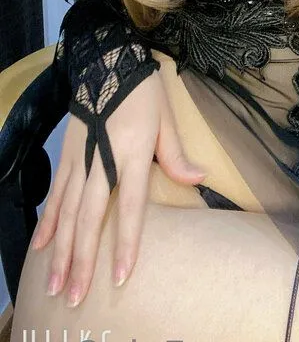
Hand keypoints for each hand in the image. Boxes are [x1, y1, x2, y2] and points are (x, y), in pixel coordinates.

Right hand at [30, 68, 205, 306]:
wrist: (107, 60)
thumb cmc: (142, 90)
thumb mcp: (165, 117)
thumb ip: (176, 154)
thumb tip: (199, 180)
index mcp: (131, 152)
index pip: (130, 206)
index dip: (126, 242)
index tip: (121, 275)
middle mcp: (102, 160)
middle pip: (90, 218)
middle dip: (82, 260)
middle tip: (73, 296)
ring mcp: (80, 159)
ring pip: (67, 212)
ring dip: (60, 250)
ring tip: (55, 283)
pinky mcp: (67, 155)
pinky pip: (56, 194)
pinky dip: (48, 222)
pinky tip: (41, 246)